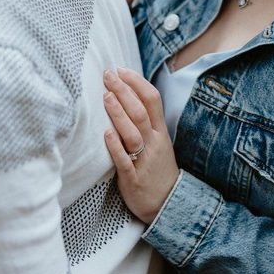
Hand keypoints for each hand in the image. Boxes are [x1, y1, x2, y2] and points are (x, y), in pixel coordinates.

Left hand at [103, 67, 179, 224]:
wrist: (167, 204)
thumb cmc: (156, 167)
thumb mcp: (157, 140)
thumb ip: (145, 120)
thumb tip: (126, 94)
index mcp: (159, 130)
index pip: (152, 99)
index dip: (137, 82)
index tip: (120, 69)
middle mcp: (154, 142)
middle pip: (141, 111)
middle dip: (124, 91)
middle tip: (108, 75)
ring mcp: (144, 160)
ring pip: (134, 133)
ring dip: (119, 114)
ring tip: (106, 97)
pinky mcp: (133, 179)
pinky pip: (125, 161)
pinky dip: (115, 147)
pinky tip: (106, 134)